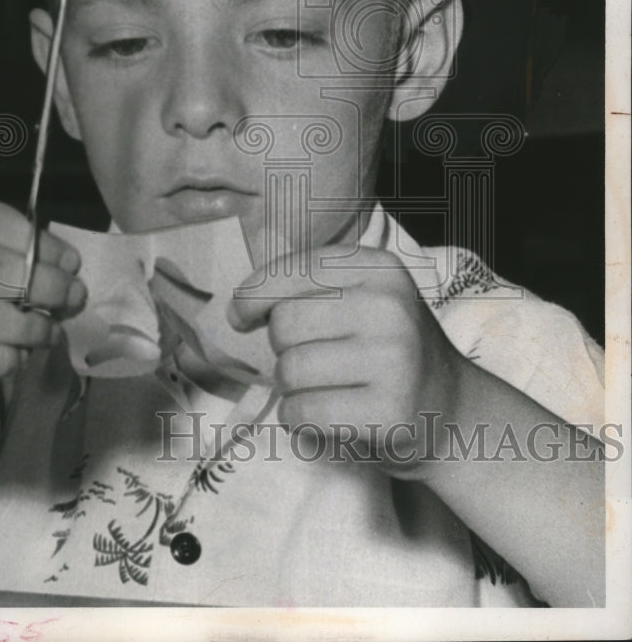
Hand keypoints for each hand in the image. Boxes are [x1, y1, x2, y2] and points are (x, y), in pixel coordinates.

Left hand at [227, 245, 464, 470]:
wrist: (450, 409)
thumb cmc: (388, 350)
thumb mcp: (363, 298)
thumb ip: (307, 289)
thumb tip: (238, 309)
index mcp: (380, 269)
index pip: (292, 270)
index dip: (253, 295)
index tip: (242, 316)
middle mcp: (389, 306)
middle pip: (284, 323)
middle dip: (282, 349)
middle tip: (310, 362)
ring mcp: (393, 359)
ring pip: (289, 370)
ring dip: (289, 389)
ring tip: (321, 390)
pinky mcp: (389, 410)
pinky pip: (303, 411)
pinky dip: (298, 419)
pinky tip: (324, 417)